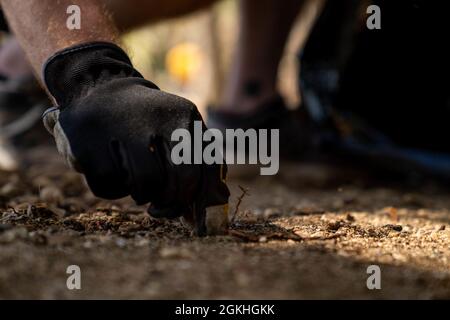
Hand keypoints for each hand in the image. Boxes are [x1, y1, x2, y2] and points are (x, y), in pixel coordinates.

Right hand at [42, 42, 228, 234]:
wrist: (95, 90)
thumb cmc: (145, 122)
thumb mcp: (178, 128)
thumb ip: (199, 161)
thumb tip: (217, 202)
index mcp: (184, 115)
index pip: (205, 167)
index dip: (202, 198)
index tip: (194, 216)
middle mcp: (156, 118)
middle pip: (178, 181)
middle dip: (172, 203)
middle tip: (161, 206)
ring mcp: (120, 129)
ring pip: (146, 187)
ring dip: (142, 195)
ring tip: (135, 180)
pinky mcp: (88, 143)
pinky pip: (111, 188)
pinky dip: (113, 189)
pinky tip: (112, 170)